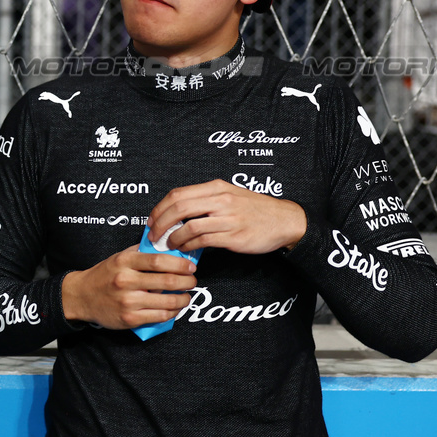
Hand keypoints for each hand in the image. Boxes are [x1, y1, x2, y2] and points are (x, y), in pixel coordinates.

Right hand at [60, 246, 196, 329]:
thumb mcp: (119, 256)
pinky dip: (172, 313)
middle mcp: (126, 280)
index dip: (179, 264)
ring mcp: (128, 301)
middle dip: (186, 282)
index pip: (158, 260)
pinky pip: (159, 316)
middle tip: (192, 281)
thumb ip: (141, 252)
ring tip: (186, 296)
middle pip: (166, 280)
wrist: (82, 296)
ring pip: (166, 301)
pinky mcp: (130, 318)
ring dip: (183, 299)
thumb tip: (168, 248)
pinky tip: (175, 308)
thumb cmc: (104, 275)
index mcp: (125, 261)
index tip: (190, 266)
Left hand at [147, 180, 306, 254]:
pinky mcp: (234, 236)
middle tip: (153, 235)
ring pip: (189, 226)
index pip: (178, 194)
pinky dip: (189, 246)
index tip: (152, 220)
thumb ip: (205, 201)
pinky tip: (185, 249)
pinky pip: (203, 240)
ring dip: (173, 238)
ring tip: (168, 244)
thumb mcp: (229, 195)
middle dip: (160, 223)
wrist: (284, 220)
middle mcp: (220, 199)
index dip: (160, 208)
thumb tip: (177, 213)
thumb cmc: (255, 209)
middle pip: (179, 208)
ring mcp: (228, 217)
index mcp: (216, 187)